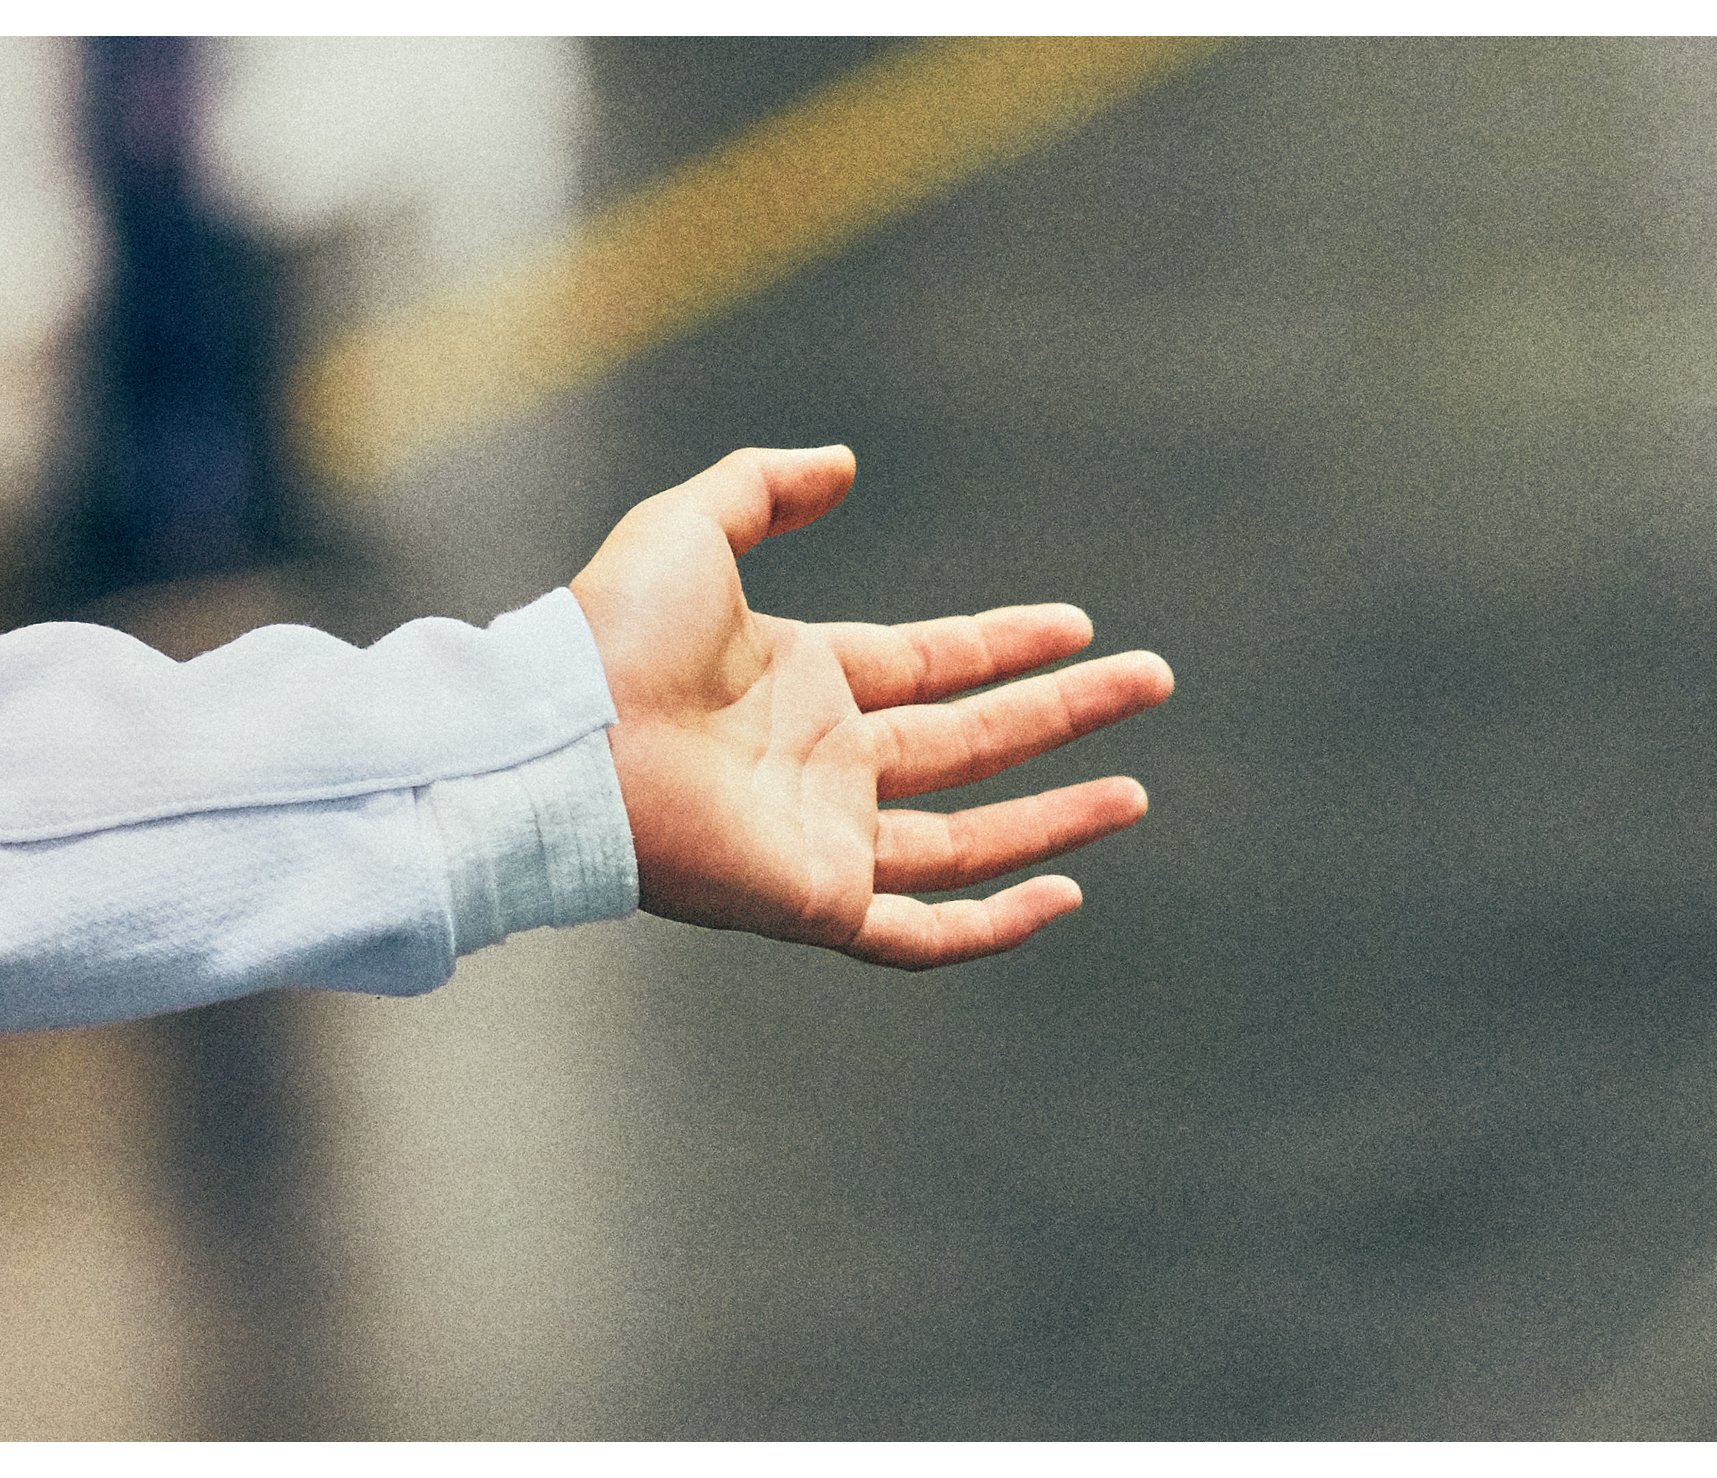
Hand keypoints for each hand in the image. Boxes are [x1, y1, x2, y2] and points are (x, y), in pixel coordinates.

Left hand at [570, 446, 1173, 968]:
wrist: (566, 736)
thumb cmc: (613, 634)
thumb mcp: (693, 525)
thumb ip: (767, 485)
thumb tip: (845, 464)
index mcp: (804, 681)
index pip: (932, 666)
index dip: (1007, 646)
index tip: (1078, 628)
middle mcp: (825, 762)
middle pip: (970, 742)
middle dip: (1063, 714)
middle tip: (1150, 682)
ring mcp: (825, 837)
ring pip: (966, 840)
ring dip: (1053, 819)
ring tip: (1135, 794)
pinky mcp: (818, 902)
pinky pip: (922, 930)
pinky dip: (996, 923)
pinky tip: (1065, 894)